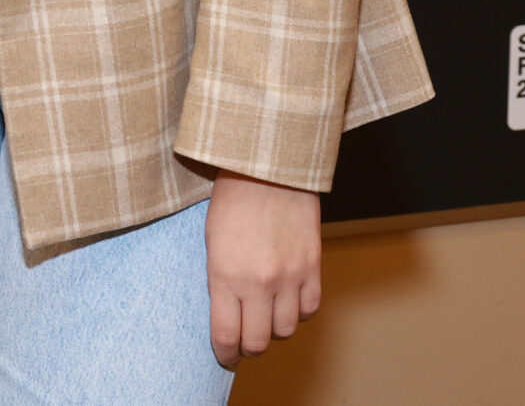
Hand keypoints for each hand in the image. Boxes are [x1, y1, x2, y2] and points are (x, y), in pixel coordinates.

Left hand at [203, 170, 321, 369]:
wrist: (269, 167)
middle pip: (257, 341)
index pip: (226, 335)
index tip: (225, 357)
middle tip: (244, 341)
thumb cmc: (232, 198)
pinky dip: (298, 311)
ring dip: (274, 328)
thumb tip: (226, 314)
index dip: (225, 354)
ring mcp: (289, 276)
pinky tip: (288, 300)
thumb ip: (219, 280)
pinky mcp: (313, 267)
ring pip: (285, 330)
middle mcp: (258, 282)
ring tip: (265, 315)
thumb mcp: (211, 241)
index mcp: (224, 275)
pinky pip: (309, 309)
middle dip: (248, 346)